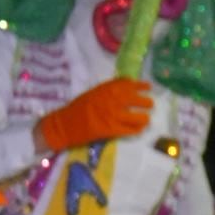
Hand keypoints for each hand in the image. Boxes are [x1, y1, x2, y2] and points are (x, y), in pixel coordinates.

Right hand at [34, 78, 154, 154]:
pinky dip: (137, 130)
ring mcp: (113, 115)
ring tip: (146, 119)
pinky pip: (130, 130)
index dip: (141, 86)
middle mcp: (112, 100)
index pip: (129, 84)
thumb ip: (109, 90)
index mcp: (107, 89)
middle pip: (137, 100)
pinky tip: (139, 129)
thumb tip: (126, 88)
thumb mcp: (94, 93)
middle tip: (150, 105)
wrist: (64, 123)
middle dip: (146, 103)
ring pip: (137, 117)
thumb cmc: (77, 108)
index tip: (148, 87)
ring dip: (144, 118)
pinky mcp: (111, 130)